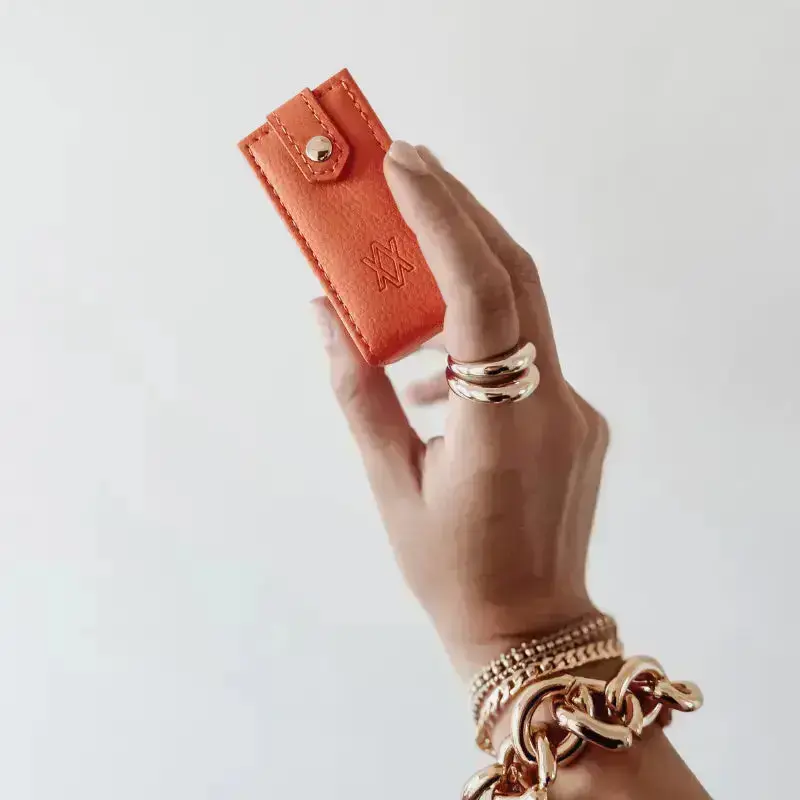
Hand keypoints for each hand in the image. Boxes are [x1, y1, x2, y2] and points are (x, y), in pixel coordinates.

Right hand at [313, 142, 608, 679]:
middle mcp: (553, 406)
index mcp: (502, 428)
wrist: (529, 626)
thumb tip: (326, 315)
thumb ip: (357, 391)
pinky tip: (432, 371)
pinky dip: (477, 334)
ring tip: (406, 257)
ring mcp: (574, 410)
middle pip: (517, 277)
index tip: (404, 167)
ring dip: (467, 266)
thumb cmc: (451, 571)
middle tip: (410, 165)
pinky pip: (527, 351)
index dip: (444, 222)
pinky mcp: (575, 416)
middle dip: (462, 211)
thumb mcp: (389, 483)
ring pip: (526, 308)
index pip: (482, 297)